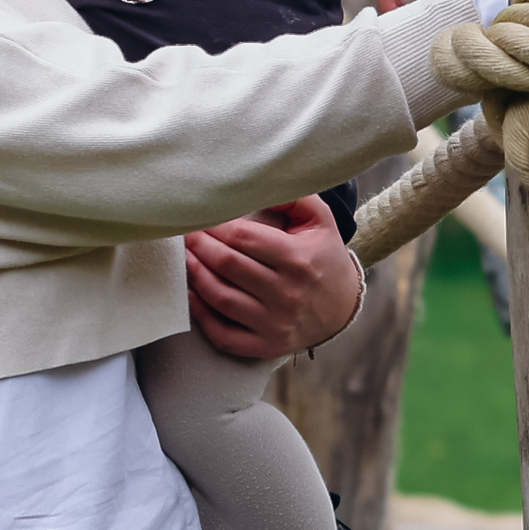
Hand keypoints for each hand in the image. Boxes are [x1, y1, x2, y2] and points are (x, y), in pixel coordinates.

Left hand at [181, 200, 362, 361]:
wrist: (343, 308)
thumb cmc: (323, 257)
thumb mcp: (320, 221)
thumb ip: (293, 196)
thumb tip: (258, 184)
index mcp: (298, 259)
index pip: (242, 237)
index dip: (214, 225)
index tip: (201, 217)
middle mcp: (287, 294)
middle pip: (227, 264)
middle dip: (199, 245)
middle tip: (186, 234)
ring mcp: (275, 323)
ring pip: (220, 297)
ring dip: (194, 275)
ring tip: (185, 258)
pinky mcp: (265, 346)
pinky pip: (223, 334)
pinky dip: (202, 315)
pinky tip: (192, 293)